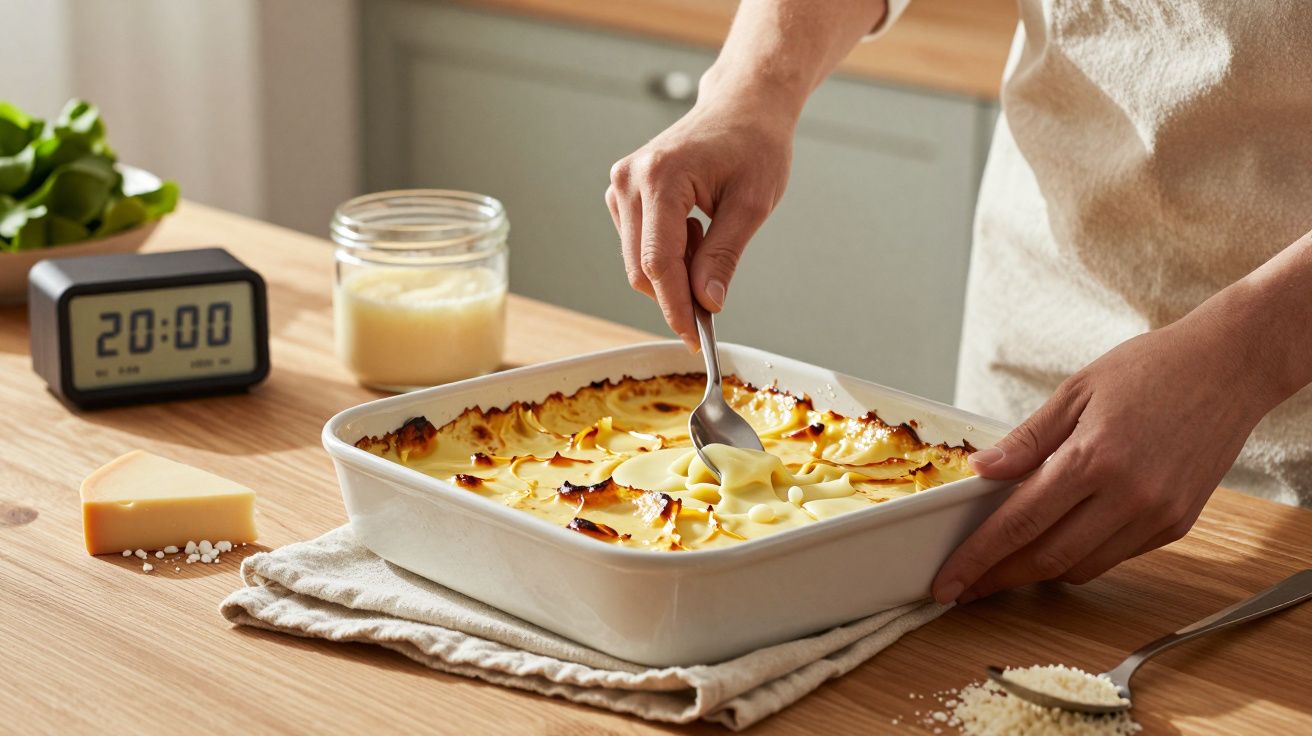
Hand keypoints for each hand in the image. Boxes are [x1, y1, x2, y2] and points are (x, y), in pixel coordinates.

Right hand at [606, 88, 794, 348]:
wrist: (743, 106)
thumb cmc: (754, 144)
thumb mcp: (751, 204)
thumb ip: (724, 256)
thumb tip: (707, 303)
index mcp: (661, 177)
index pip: (659, 262)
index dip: (676, 307)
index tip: (695, 338)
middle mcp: (630, 180)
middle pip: (641, 268)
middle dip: (676, 295)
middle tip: (715, 301)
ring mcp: (621, 185)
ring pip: (637, 261)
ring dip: (675, 271)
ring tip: (711, 238)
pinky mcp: (622, 192)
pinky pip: (637, 245)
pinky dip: (666, 255)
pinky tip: (694, 230)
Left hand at [931, 307, 1281, 603]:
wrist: (1231, 365)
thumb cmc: (1152, 368)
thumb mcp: (1076, 391)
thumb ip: (1027, 441)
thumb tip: (980, 472)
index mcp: (1093, 458)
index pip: (1019, 524)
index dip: (978, 559)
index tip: (948, 581)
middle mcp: (1128, 495)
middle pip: (1046, 558)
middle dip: (998, 578)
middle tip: (963, 586)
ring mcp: (1158, 515)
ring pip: (1082, 567)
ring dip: (1038, 570)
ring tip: (1006, 562)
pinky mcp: (1178, 524)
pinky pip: (1116, 556)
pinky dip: (1080, 555)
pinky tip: (1061, 537)